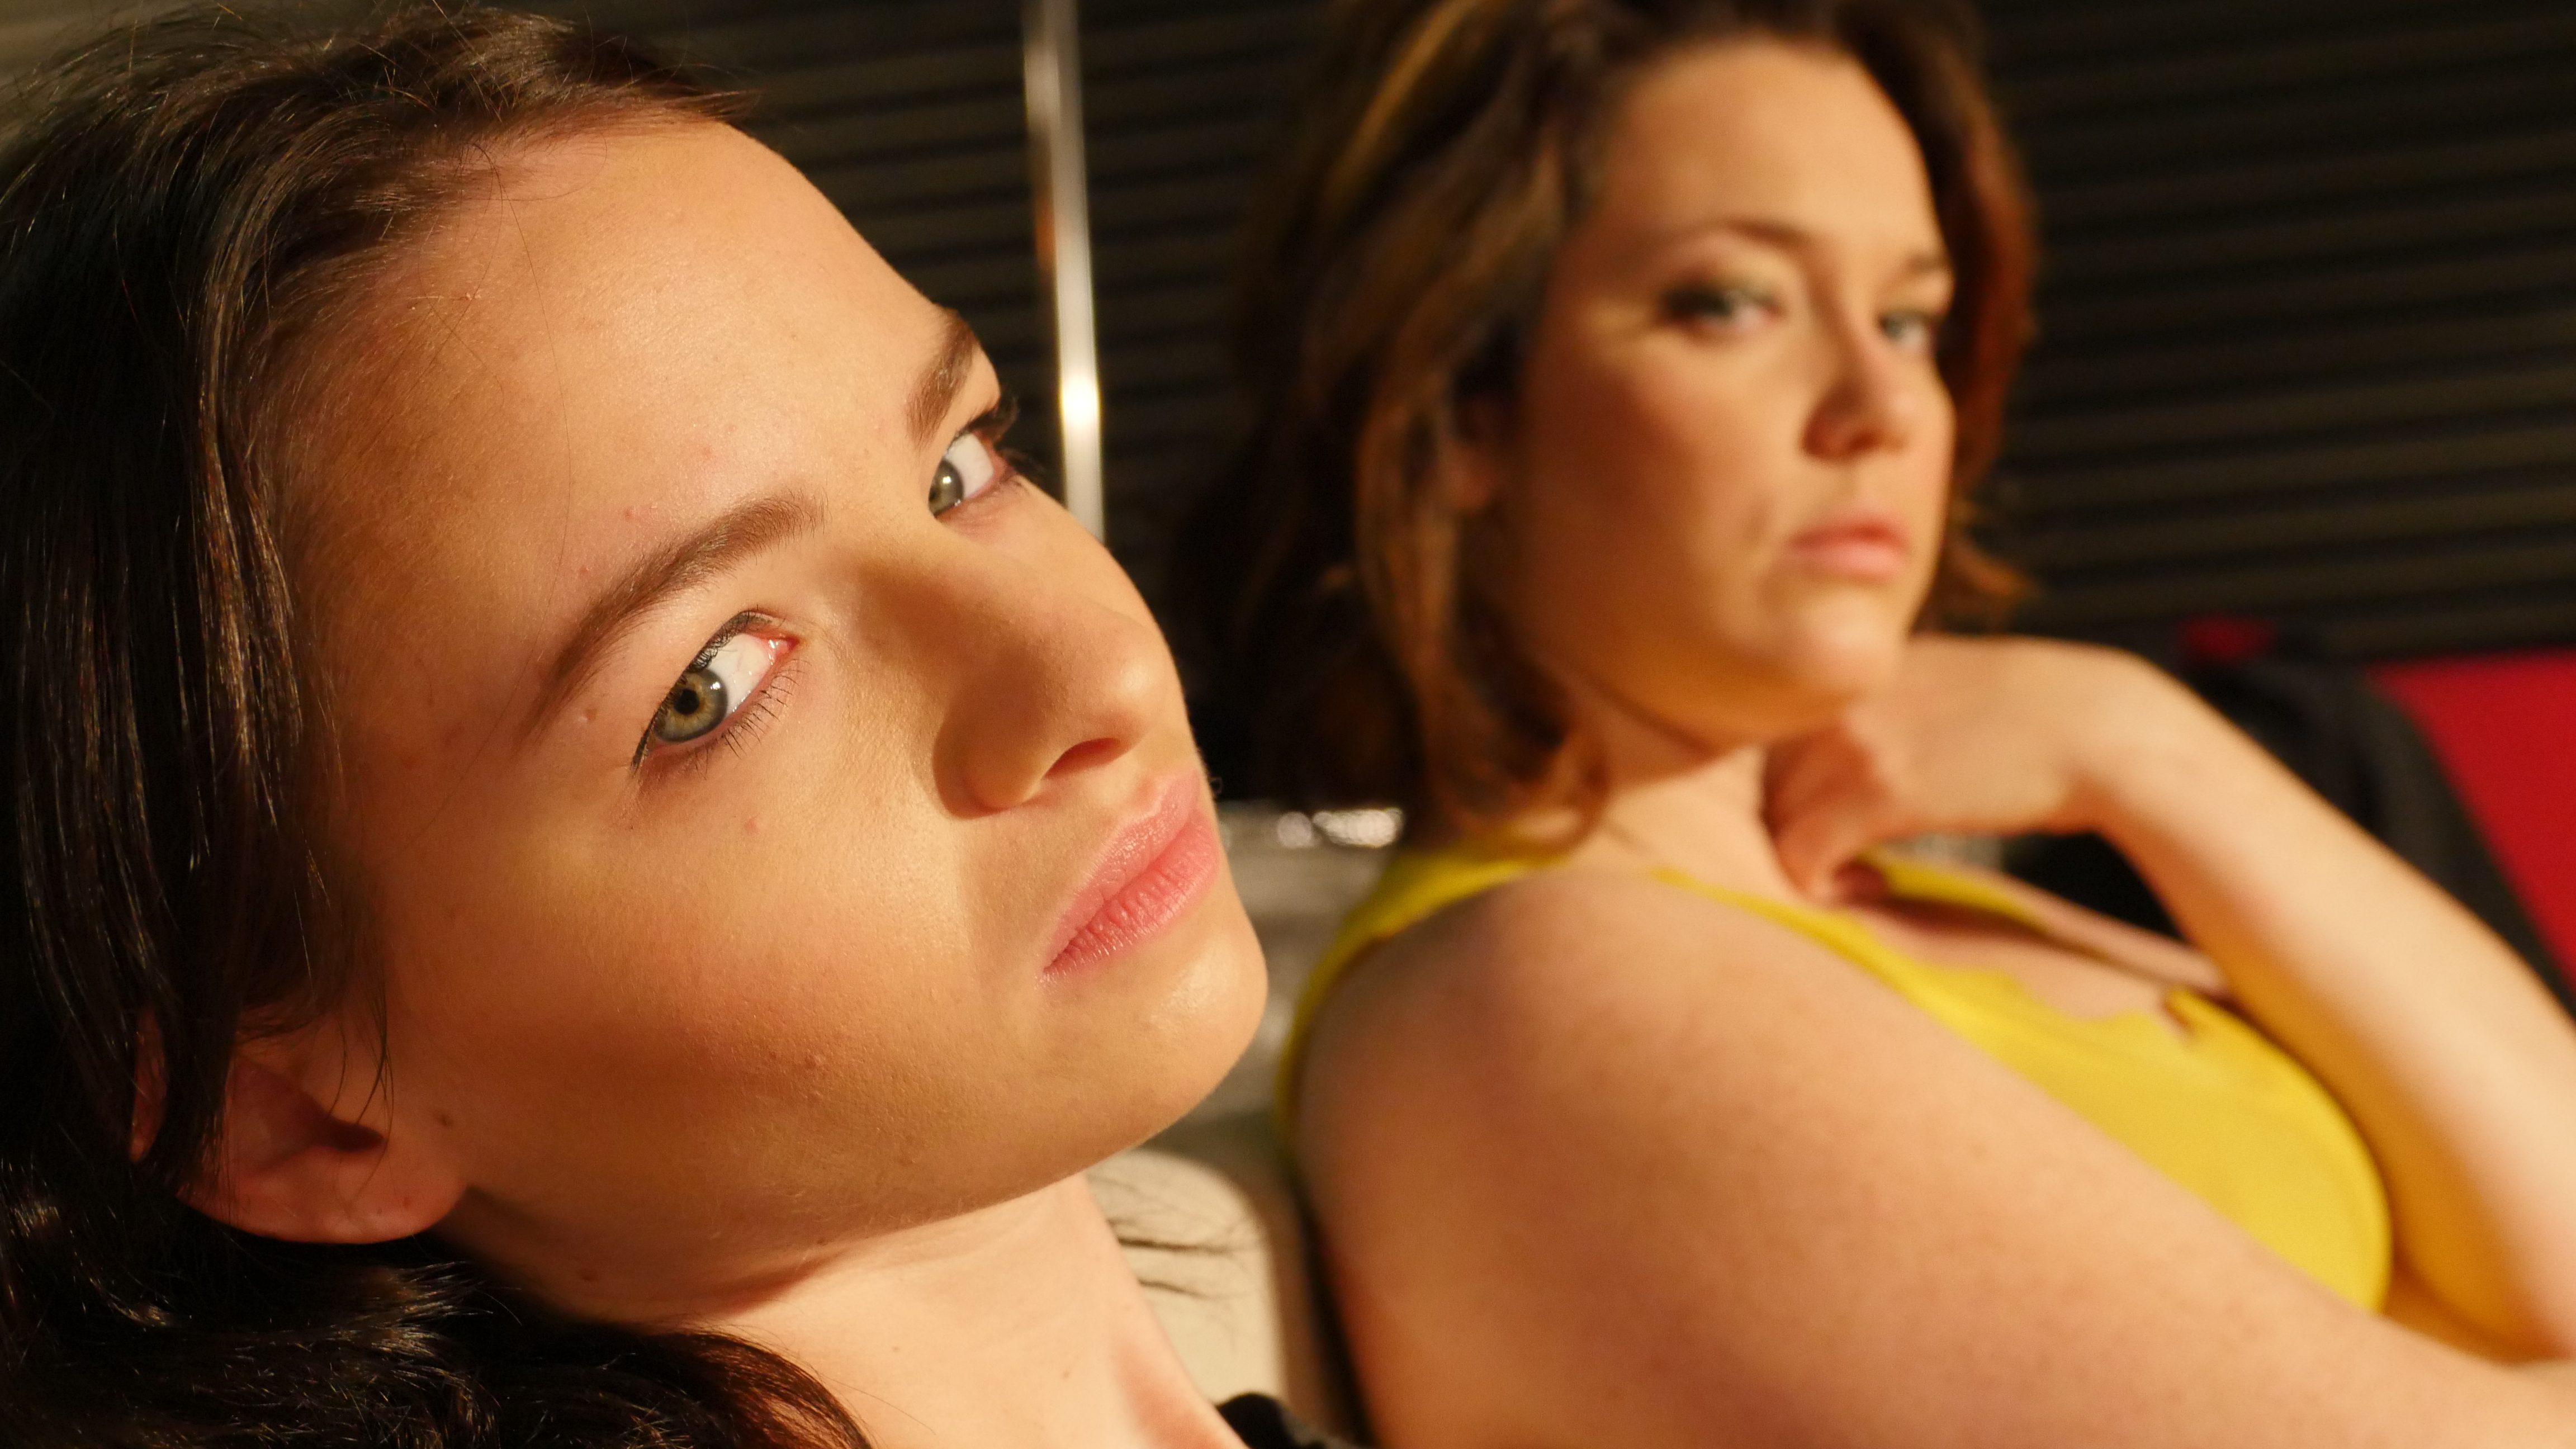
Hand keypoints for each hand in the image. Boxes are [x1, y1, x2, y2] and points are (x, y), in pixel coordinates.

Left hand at [1763, 636, 2187, 895]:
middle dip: (1788, 830)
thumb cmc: (2033, 720)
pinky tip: (1873, 888)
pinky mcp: (1878, 789)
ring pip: (1773, 820)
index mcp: (1852, 673)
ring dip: (1804, 861)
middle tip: (1839, 862)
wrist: (2104, 729)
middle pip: (1759, 783)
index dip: (1788, 793)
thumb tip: (1839, 757)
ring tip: (1860, 878)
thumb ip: (1880, 709)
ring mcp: (1854, 740)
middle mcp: (1840, 698)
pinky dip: (1821, 885)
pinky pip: (1801, 854)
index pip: (1770, 741)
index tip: (1828, 824)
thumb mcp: (1941, 687)